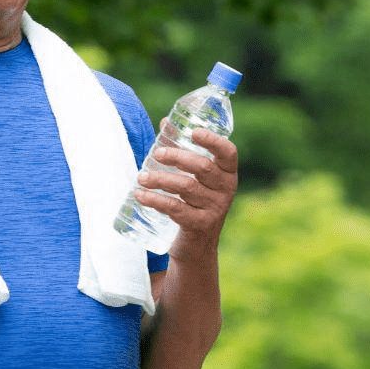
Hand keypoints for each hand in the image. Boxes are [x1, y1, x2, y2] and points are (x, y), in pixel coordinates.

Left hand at [135, 123, 238, 258]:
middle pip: (202, 167)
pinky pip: (176, 208)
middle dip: (177, 157)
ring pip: (186, 187)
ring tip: (141, 177)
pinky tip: (141, 196)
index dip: (213, 141)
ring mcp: (215, 209)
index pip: (228, 153)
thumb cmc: (194, 202)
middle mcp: (226, 190)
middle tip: (156, 154)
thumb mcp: (194, 177)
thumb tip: (165, 123)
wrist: (197, 246)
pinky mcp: (200, 225)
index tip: (193, 132)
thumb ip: (182, 150)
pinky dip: (155, 200)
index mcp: (227, 173)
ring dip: (160, 179)